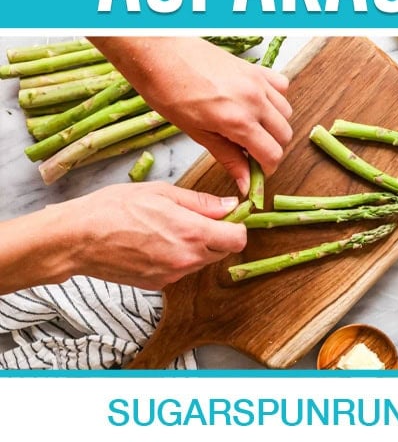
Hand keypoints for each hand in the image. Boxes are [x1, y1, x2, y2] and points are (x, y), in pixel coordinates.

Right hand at [61, 183, 246, 289]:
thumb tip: (229, 205)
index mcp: (191, 233)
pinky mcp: (157, 285)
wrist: (80, 238)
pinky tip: (157, 240)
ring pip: (201, 261)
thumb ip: (200, 202)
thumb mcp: (162, 192)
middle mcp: (185, 260)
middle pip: (222, 251)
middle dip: (218, 234)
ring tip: (171, 225)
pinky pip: (180, 270)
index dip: (238, 224)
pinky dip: (178, 256)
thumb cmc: (116, 208)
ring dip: (197, 245)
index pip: (238, 239)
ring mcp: (171, 276)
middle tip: (199, 215)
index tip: (229, 213)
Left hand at [94, 37, 292, 193]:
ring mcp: (257, 81)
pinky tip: (256, 105)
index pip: (272, 154)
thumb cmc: (170, 93)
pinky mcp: (255, 68)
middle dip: (271, 149)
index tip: (254, 174)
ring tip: (250, 129)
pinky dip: (275, 99)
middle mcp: (254, 99)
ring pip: (286, 112)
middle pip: (284, 135)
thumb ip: (227, 157)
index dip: (266, 169)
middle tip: (250, 153)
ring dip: (274, 126)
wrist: (161, 54)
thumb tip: (245, 183)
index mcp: (238, 120)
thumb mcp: (197, 133)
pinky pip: (281, 86)